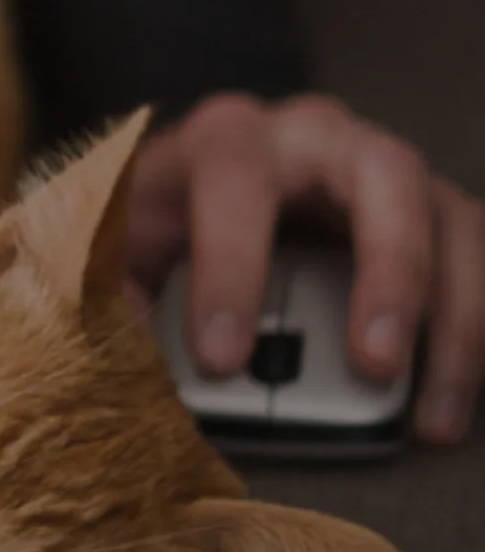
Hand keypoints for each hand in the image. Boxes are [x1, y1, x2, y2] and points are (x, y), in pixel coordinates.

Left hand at [123, 93, 484, 443]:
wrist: (198, 187)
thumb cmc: (154, 221)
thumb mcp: (107, 252)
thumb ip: (103, 295)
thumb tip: (109, 364)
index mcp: (225, 141)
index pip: (234, 185)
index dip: (231, 269)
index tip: (222, 358)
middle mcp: (318, 137)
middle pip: (382, 174)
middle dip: (389, 270)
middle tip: (375, 363)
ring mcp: (385, 170)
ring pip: (449, 221)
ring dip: (453, 318)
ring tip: (432, 413)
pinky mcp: (430, 212)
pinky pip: (476, 256)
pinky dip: (476, 325)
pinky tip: (461, 393)